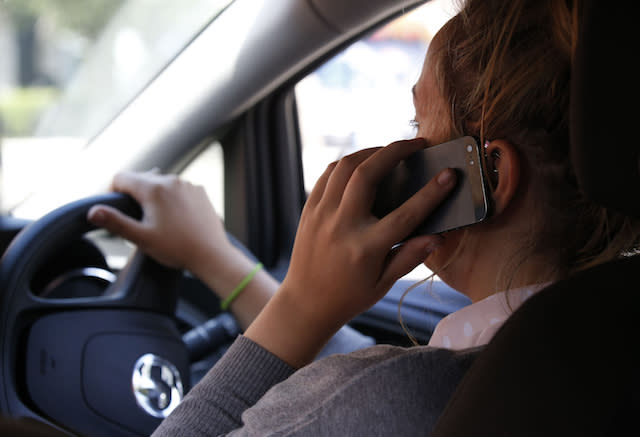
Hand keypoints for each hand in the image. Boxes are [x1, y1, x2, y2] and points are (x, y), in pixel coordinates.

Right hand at [87, 171, 235, 279]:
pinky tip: (174, 218)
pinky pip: (178, 190)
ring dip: (153, 196)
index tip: (114, 208)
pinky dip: (171, 199)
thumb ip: (115, 222)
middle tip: (134, 218)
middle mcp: (171, 180)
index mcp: (153, 188)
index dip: (112, 191)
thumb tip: (93, 212)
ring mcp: (188, 185)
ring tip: (155, 220)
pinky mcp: (200, 192)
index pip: (121, 177)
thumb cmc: (177, 248)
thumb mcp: (141, 237)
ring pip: (161, 184)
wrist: (212, 254)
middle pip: (141, 179)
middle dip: (133, 194)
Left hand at [245, 138, 456, 365]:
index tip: (448, 175)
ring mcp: (322, 215)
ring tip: (389, 151)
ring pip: (345, 167)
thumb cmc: (348, 297)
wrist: (305, 303)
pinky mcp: (309, 210)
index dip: (431, 193)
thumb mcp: (383, 284)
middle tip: (416, 144)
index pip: (406, 214)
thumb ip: (409, 257)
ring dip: (370, 151)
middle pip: (368, 173)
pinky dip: (347, 163)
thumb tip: (437, 236)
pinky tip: (362, 164)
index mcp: (365, 248)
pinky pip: (328, 175)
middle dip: (395, 150)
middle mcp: (342, 226)